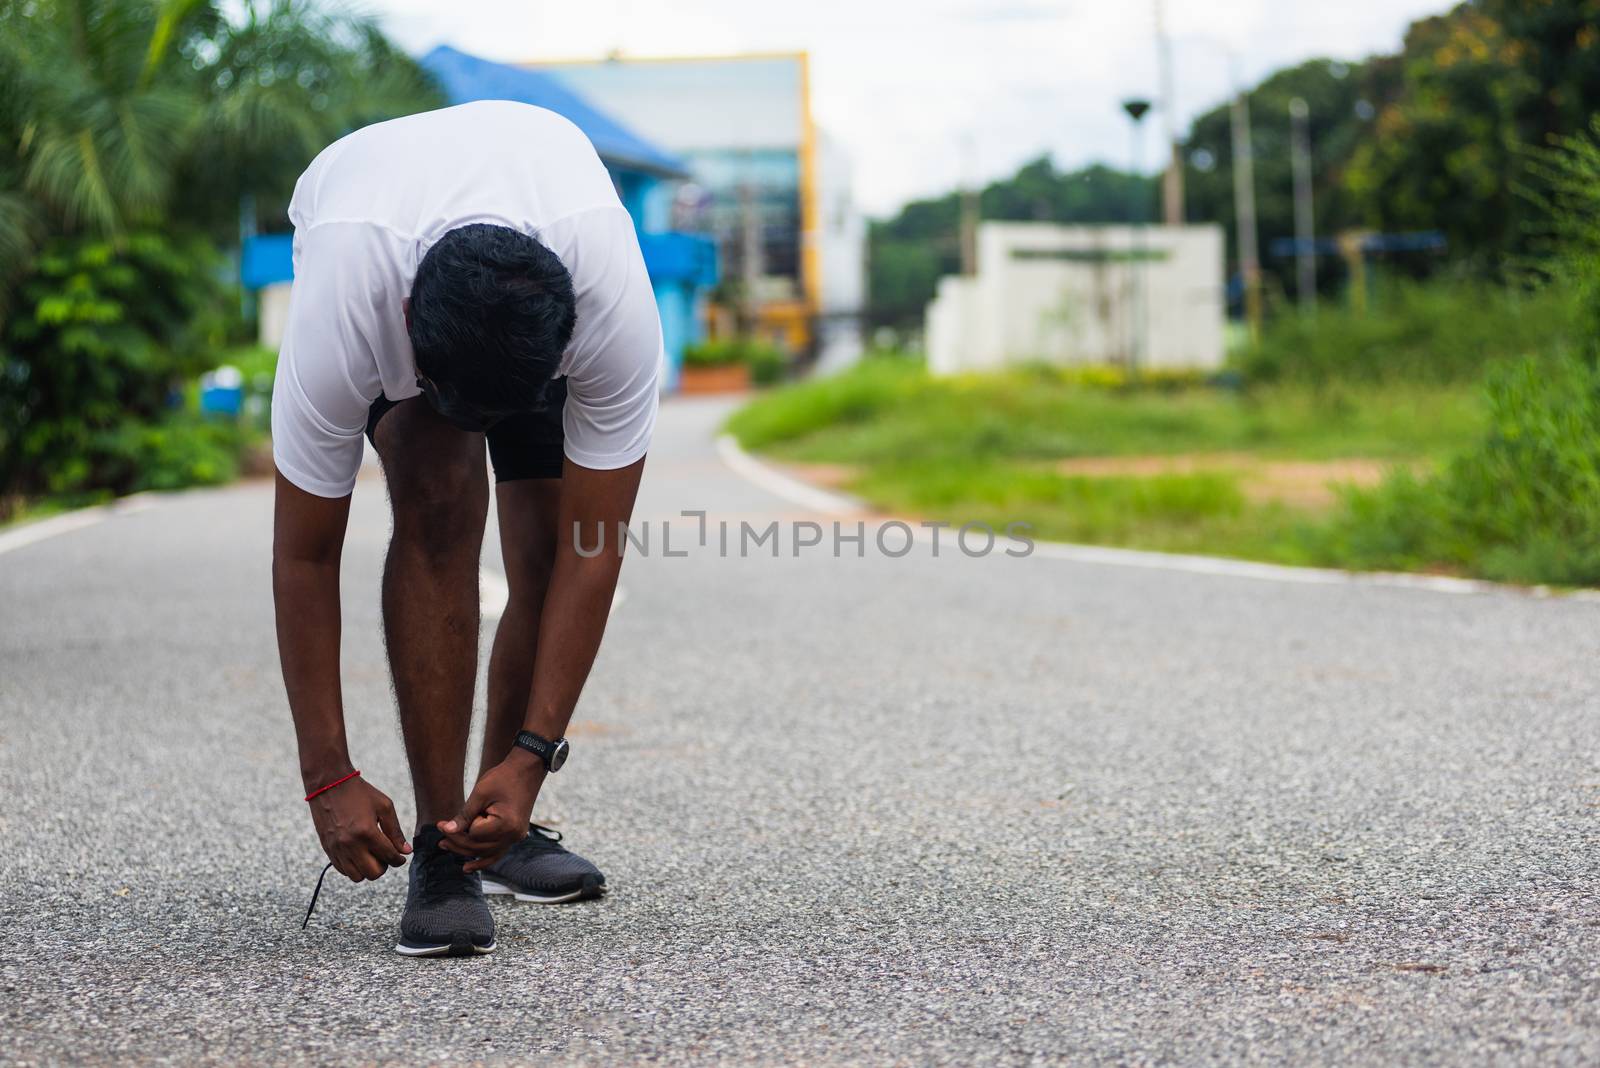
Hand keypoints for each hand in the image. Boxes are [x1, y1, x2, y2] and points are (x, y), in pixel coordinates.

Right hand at [308, 775, 409, 881]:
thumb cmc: (360, 792)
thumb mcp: (384, 806)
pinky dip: (354, 867)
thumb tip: (405, 851)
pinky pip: (343, 870)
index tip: (401, 857)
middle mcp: (350, 844)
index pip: (389, 857)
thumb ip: (395, 831)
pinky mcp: (328, 849)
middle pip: (373, 873)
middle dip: (384, 866)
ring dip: (368, 869)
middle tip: (385, 854)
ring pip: (357, 876)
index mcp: (367, 832)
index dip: (399, 860)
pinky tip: (359, 854)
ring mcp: (337, 849)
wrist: (328, 784)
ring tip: (371, 855)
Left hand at [438, 750, 545, 871]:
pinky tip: (468, 867)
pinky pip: (497, 852)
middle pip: (478, 848)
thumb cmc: (503, 777)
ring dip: (466, 851)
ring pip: (486, 854)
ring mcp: (516, 837)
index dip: (456, 831)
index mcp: (505, 824)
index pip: (473, 836)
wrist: (527, 770)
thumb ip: (464, 815)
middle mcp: (513, 835)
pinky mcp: (515, 835)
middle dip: (457, 842)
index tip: (441, 823)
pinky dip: (483, 859)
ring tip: (445, 846)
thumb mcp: (480, 793)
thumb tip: (447, 830)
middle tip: (439, 835)